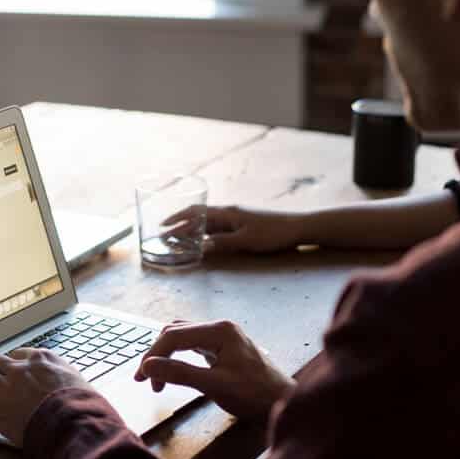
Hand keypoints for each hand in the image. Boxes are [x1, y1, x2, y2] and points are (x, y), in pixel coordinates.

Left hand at [0, 348, 91, 445]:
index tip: (13, 372)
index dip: (13, 364)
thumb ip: (63, 373)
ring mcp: (6, 386)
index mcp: (40, 359)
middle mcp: (20, 368)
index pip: (17, 353)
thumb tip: (64, 378)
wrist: (72, 422)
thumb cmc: (80, 403)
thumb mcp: (76, 378)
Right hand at [134, 320, 293, 420]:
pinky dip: (178, 357)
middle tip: (145, 380)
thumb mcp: (215, 386)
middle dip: (157, 355)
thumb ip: (180, 373)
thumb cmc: (255, 395)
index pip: (174, 336)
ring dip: (166, 355)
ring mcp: (222, 336)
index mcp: (219, 330)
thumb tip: (148, 366)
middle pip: (175, 332)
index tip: (143, 378)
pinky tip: (174, 371)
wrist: (284, 404)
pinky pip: (192, 345)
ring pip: (182, 337)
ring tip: (156, 378)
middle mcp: (219, 327)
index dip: (154, 355)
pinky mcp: (222, 348)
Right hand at [164, 205, 304, 253]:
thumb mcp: (246, 241)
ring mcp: (235, 217)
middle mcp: (228, 212)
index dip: (177, 220)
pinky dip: (204, 231)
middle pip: (198, 215)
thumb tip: (200, 246)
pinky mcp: (242, 223)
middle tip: (164, 232)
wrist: (297, 228)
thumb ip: (223, 243)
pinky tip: (201, 239)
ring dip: (191, 227)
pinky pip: (216, 226)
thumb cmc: (272, 233)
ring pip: (207, 221)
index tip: (162, 227)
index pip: (196, 213)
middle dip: (179, 223)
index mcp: (227, 213)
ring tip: (177, 237)